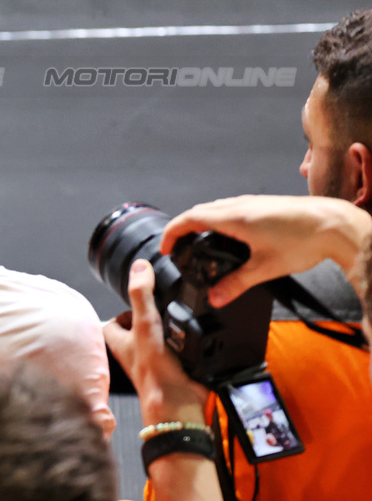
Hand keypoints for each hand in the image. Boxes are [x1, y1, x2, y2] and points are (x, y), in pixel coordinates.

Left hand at [102, 260, 207, 426]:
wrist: (180, 407)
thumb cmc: (155, 373)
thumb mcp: (145, 325)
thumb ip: (141, 295)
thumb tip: (139, 267)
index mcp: (120, 342)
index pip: (113, 322)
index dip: (124, 310)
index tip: (140, 298)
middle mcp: (136, 353)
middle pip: (139, 330)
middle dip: (152, 318)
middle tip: (165, 307)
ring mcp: (157, 362)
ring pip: (160, 340)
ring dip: (172, 331)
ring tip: (182, 321)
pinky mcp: (177, 369)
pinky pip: (181, 352)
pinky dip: (189, 345)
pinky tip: (199, 338)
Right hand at [161, 195, 371, 305]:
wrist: (334, 225)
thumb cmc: (305, 240)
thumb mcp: (266, 268)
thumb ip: (237, 284)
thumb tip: (217, 298)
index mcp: (233, 217)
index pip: (189, 219)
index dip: (172, 233)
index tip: (165, 248)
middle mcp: (239, 206)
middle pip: (198, 211)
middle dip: (183, 228)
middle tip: (178, 246)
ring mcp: (252, 203)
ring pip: (215, 208)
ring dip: (200, 221)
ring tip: (199, 241)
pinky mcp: (263, 205)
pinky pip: (230, 208)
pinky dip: (218, 219)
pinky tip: (229, 235)